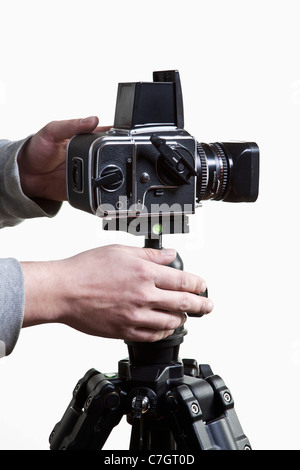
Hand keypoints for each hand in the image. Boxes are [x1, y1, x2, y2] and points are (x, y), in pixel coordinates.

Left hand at [17, 117, 109, 200]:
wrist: (25, 174)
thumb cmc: (37, 149)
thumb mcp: (52, 131)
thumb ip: (72, 125)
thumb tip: (93, 120)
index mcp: (84, 138)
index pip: (106, 135)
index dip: (116, 135)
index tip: (122, 136)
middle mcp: (89, 156)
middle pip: (111, 155)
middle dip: (116, 156)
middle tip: (115, 155)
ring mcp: (88, 172)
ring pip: (108, 174)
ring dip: (110, 174)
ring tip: (106, 171)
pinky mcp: (84, 187)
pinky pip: (97, 190)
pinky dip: (100, 188)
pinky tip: (97, 184)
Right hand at [21, 245, 212, 342]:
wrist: (64, 291)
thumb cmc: (87, 269)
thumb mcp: (120, 251)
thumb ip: (150, 254)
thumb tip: (170, 255)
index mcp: (145, 273)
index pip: (184, 281)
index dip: (198, 284)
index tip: (202, 286)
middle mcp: (144, 296)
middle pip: (184, 304)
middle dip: (201, 305)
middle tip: (208, 306)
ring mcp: (135, 316)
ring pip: (171, 322)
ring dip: (182, 319)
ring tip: (184, 316)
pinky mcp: (125, 331)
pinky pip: (153, 336)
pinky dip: (164, 332)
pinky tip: (165, 327)